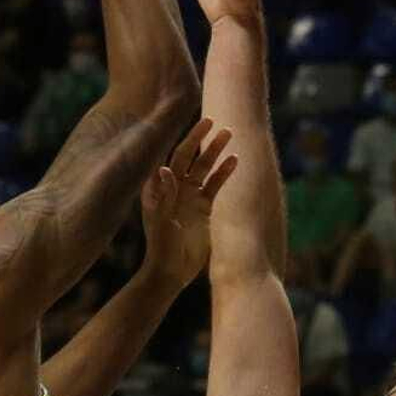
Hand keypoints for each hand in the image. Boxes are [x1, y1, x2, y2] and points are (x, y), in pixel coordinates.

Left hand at [141, 119, 236, 288]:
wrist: (171, 272)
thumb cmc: (160, 247)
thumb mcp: (161, 221)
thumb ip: (164, 196)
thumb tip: (165, 168)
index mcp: (160, 188)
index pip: (175, 157)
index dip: (188, 140)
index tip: (202, 125)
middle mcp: (174, 188)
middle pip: (190, 158)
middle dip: (203, 140)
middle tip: (217, 123)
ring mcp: (189, 197)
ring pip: (205, 168)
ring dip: (216, 153)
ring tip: (230, 135)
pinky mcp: (202, 208)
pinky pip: (215, 186)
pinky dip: (224, 173)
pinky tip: (235, 161)